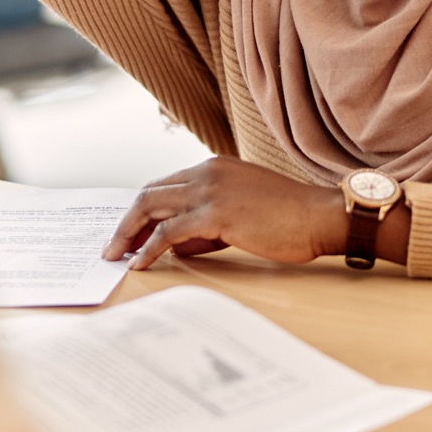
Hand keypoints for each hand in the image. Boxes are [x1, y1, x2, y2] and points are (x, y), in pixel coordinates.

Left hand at [102, 157, 348, 270]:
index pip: (165, 185)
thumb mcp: (242, 212)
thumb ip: (209, 223)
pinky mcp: (216, 212)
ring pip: (153, 206)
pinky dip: (148, 248)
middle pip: (151, 192)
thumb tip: (179, 244)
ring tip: (116, 256)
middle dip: (126, 221)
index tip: (129, 233)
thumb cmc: (289, 217)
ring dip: (129, 233)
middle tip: (112, 246)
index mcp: (215, 167)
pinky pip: (169, 232)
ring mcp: (210, 189)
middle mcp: (208, 171)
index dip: (143, 210)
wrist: (319, 216)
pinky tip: (139, 264)